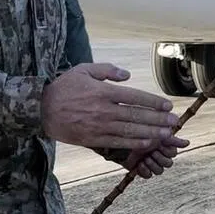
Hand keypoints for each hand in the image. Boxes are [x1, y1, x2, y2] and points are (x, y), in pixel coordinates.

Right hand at [42, 63, 186, 149]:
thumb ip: (107, 70)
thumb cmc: (63, 87)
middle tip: (174, 121)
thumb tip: (127, 74)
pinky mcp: (92, 139)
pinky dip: (133, 143)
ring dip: (150, 133)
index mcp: (103, 91)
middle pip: (136, 115)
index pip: (135, 97)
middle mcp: (103, 109)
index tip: (167, 106)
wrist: (40, 109)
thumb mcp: (83, 70)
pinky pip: (117, 142)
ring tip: (166, 134)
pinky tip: (146, 143)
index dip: (153, 102)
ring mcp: (98, 126)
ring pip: (130, 130)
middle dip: (158, 119)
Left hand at [123, 137, 190, 178]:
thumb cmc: (140, 133)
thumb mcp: (158, 134)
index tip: (159, 145)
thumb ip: (173, 139)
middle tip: (151, 152)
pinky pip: (148, 176)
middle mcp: (159, 155)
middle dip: (160, 158)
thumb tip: (188, 143)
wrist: (121, 138)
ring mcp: (150, 163)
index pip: (173, 154)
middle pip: (168, 164)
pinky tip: (140, 164)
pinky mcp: (141, 170)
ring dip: (153, 164)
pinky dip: (145, 170)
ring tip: (145, 158)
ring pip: (159, 171)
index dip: (167, 151)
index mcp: (164, 146)